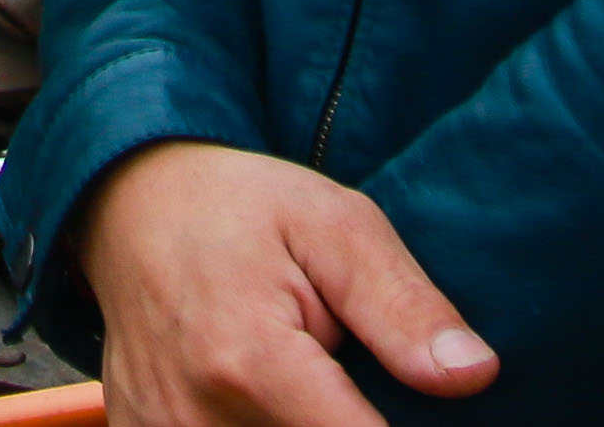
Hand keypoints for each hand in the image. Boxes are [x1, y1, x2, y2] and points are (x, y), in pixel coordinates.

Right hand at [75, 142, 491, 426]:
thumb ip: (402, 306)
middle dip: (346, 418)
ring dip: (297, 423)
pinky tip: (254, 397)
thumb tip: (473, 376)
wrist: (130, 199)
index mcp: (249, 361)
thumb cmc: (242, 208)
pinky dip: (249, 426)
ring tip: (298, 378)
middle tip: (339, 369)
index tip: (410, 405)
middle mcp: (195, 415)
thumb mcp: (335, 226)